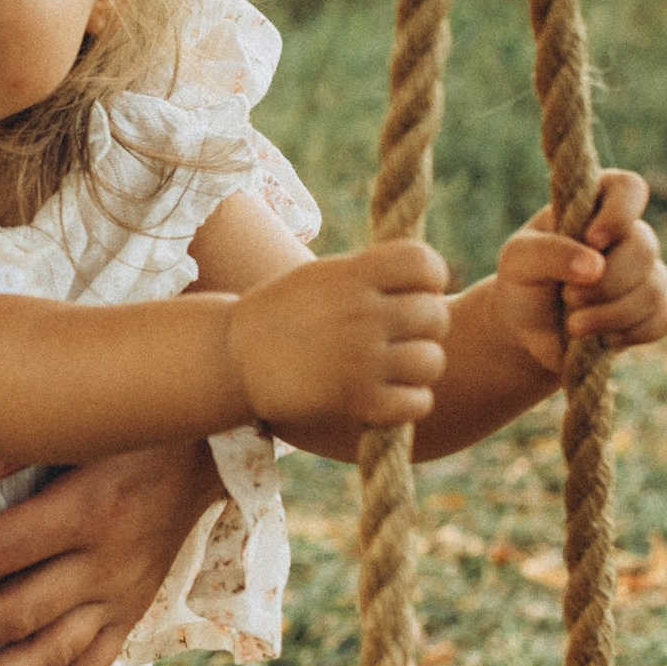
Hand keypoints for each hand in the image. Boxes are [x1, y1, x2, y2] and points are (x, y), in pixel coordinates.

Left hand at [0, 438, 224, 665]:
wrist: (215, 450)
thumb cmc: (136, 425)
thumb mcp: (85, 423)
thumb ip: (25, 446)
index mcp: (86, 513)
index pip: (0, 548)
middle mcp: (102, 566)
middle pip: (11, 612)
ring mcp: (119, 598)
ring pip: (48, 653)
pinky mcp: (131, 615)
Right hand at [228, 241, 450, 439]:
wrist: (231, 358)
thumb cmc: (283, 314)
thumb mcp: (321, 277)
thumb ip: (371, 274)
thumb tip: (430, 278)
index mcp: (350, 275)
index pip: (424, 262)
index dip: (430, 277)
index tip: (415, 292)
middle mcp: (359, 313)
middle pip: (436, 315)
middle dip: (426, 327)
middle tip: (402, 336)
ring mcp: (358, 359)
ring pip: (432, 361)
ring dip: (420, 367)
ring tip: (398, 367)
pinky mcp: (354, 401)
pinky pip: (417, 403)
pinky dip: (411, 402)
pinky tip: (391, 396)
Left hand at [492, 173, 666, 380]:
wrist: (528, 332)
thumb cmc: (522, 282)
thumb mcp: (518, 260)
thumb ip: (549, 253)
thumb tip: (595, 266)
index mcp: (596, 205)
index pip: (629, 188)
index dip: (619, 213)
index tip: (592, 240)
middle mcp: (628, 233)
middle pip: (644, 247)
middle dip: (605, 282)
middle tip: (568, 297)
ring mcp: (646, 271)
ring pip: (655, 288)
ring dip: (611, 314)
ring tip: (574, 325)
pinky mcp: (656, 308)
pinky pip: (666, 317)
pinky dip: (632, 333)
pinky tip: (603, 338)